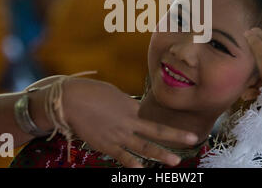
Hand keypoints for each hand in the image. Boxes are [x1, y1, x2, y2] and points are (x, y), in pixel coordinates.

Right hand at [62, 78, 198, 167]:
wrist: (69, 100)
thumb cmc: (90, 92)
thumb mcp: (113, 93)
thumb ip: (126, 104)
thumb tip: (133, 110)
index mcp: (131, 106)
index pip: (152, 117)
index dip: (166, 124)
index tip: (179, 129)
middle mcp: (128, 121)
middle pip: (156, 130)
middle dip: (175, 135)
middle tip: (192, 139)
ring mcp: (118, 135)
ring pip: (144, 146)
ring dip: (160, 154)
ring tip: (175, 161)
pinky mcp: (105, 145)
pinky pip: (122, 156)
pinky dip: (132, 163)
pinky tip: (142, 169)